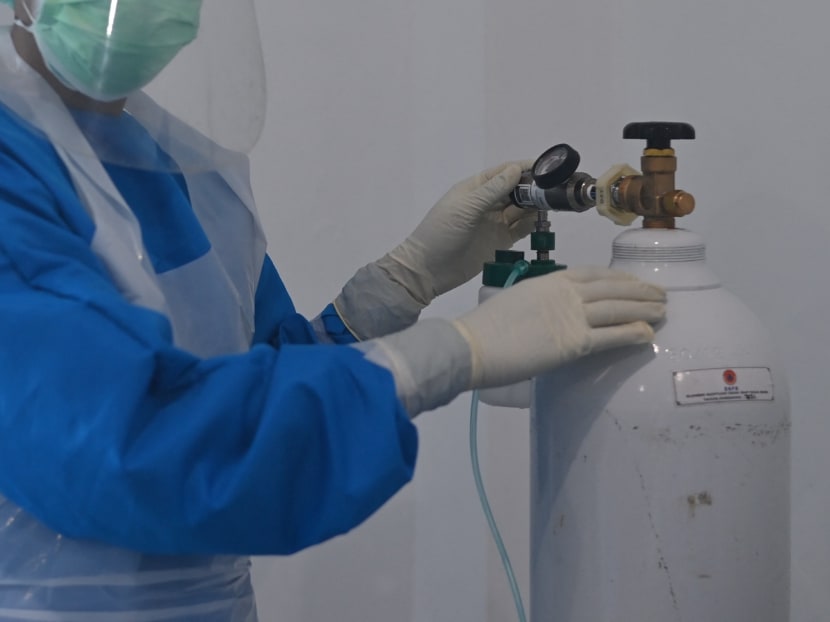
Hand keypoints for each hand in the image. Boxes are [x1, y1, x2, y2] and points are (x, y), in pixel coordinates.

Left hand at [376, 160, 536, 304]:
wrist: (428, 270)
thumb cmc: (441, 232)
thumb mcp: (466, 207)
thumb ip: (492, 190)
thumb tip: (516, 169)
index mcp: (475, 188)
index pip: (503, 172)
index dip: (523, 168)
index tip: (545, 167)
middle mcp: (487, 203)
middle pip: (515, 190)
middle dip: (533, 188)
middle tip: (553, 189)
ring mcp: (494, 223)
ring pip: (521, 210)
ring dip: (534, 206)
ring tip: (551, 205)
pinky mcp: (500, 242)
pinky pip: (520, 229)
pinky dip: (531, 225)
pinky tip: (541, 222)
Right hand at [452, 267, 665, 388]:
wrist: (472, 344)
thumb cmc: (484, 328)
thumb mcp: (514, 303)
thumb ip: (537, 306)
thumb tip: (546, 318)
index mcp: (548, 281)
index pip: (592, 273)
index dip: (617, 277)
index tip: (633, 281)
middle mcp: (565, 293)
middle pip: (612, 288)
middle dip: (639, 290)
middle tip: (660, 293)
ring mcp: (571, 316)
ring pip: (618, 308)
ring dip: (644, 309)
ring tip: (664, 311)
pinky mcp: (575, 342)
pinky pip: (612, 335)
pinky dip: (633, 333)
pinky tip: (649, 334)